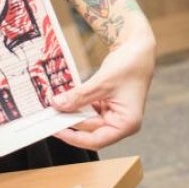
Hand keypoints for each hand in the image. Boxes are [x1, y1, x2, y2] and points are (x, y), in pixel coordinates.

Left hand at [49, 27, 155, 149]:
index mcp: (127, 124)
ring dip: (72, 115)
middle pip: (91, 131)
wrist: (138, 47)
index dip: (75, 138)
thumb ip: (79, 96)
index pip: (97, 140)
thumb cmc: (130, 65)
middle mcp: (121, 122)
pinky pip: (88, 110)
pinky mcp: (107, 105)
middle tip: (50, 118)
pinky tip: (65, 101)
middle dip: (71, 123)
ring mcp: (114, 114)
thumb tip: (58, 105)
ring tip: (55, 109)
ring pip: (88, 121)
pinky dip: (77, 106)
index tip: (57, 131)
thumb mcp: (102, 82)